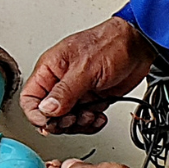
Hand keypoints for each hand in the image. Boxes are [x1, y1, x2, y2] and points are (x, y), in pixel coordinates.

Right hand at [20, 17, 154, 134]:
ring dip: (79, 124)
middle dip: (61, 121)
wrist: (138, 44)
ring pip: (67, 119)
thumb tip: (46, 109)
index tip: (49, 122)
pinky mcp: (92, 98)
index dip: (36, 114)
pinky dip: (92, 122)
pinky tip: (98, 116)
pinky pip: (85, 118)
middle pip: (48, 113)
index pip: (30, 98)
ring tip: (91, 115)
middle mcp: (60, 82)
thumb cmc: (109, 44)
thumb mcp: (84, 69)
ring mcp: (76, 91)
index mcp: (49, 70)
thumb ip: (64, 91)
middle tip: (73, 120)